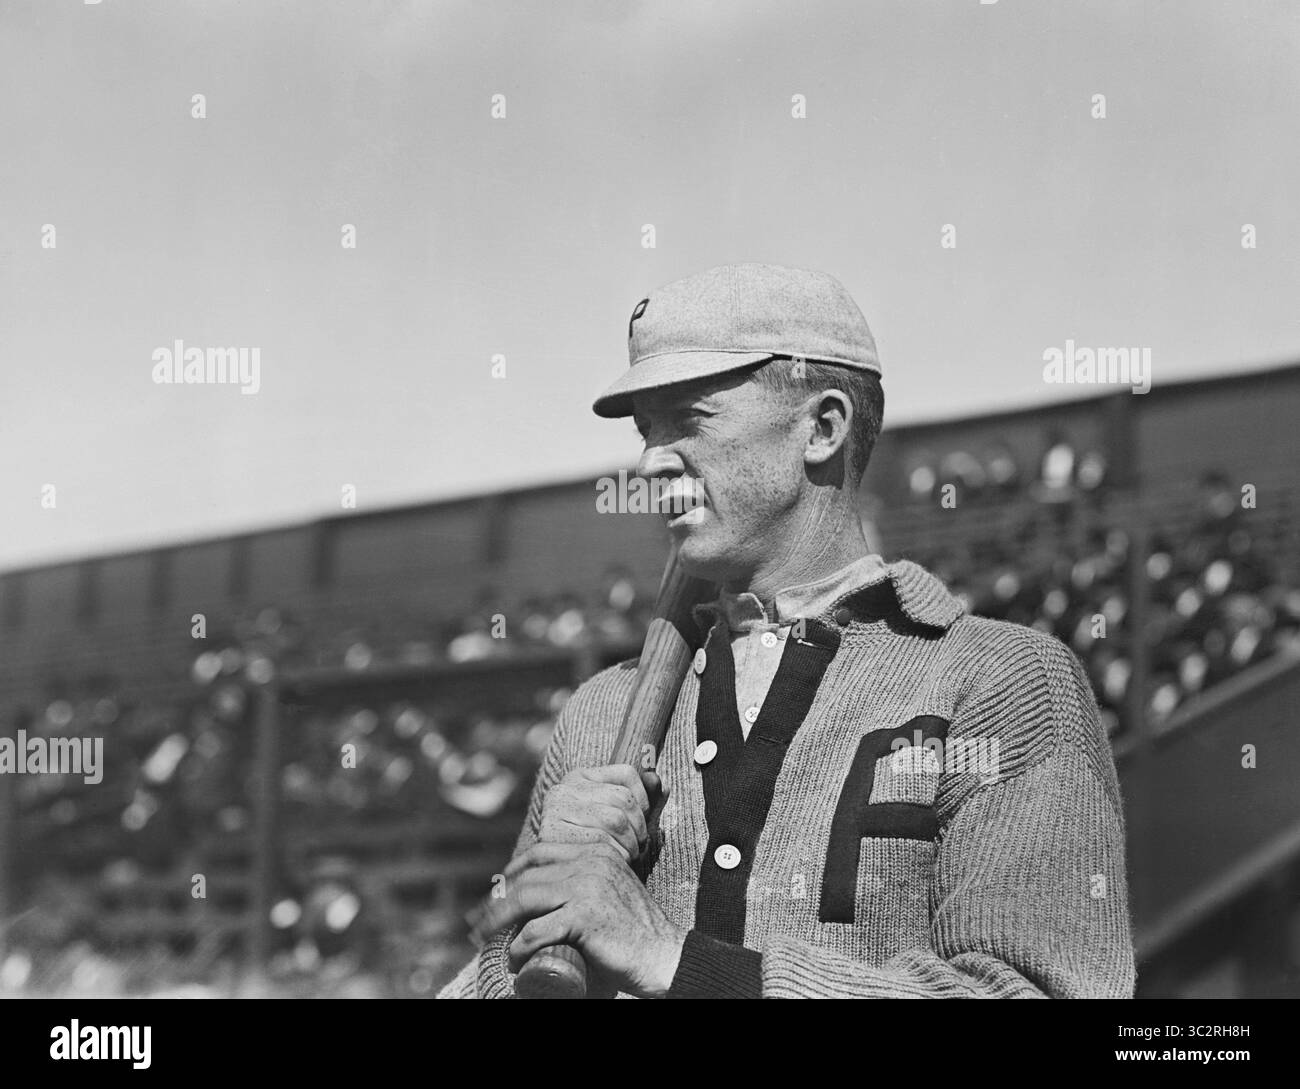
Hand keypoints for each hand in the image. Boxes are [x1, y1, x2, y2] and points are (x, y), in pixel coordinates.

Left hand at [480, 840, 686, 998]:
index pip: (540, 852)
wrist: (664, 955)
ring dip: (497, 921)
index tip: (496, 891)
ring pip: (525, 898)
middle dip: (496, 899)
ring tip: (485, 938)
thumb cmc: (635, 931)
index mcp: (596, 851)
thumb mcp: (611, 890)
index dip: (512, 871)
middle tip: (479, 921)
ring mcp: (587, 887)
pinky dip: (520, 947)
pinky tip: (515, 958)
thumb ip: (589, 881)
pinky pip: (537, 929)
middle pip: (528, 876)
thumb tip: (552, 892)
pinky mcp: (585, 917)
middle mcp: (591, 862)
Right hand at [537, 764, 663, 861]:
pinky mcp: (552, 834)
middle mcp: (563, 789)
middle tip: (639, 846)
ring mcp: (554, 810)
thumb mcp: (626, 820)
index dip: (645, 799)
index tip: (642, 820)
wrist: (568, 885)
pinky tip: (613, 864)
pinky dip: (617, 856)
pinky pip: (602, 842)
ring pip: (615, 819)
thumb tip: (657, 780)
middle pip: (624, 798)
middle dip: (640, 827)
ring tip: (629, 856)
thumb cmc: (602, 850)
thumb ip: (646, 800)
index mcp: (580, 778)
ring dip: (631, 844)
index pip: (627, 773)